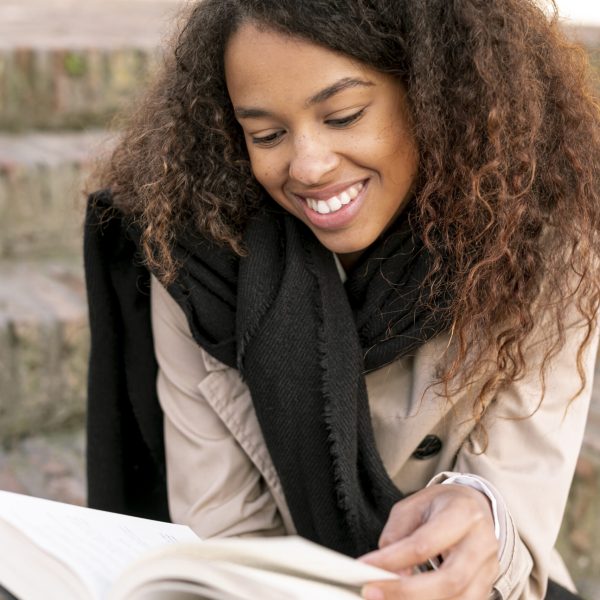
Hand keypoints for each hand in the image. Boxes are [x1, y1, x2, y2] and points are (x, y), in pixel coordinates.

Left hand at [359, 483, 498, 599]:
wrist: (475, 507)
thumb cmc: (441, 505)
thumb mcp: (414, 505)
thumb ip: (398, 534)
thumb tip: (387, 570)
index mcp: (462, 514)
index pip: (425, 543)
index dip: (393, 559)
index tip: (365, 567)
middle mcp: (481, 543)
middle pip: (449, 580)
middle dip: (407, 592)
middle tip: (373, 592)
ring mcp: (488, 569)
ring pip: (459, 599)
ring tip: (387, 598)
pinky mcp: (486, 587)